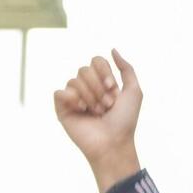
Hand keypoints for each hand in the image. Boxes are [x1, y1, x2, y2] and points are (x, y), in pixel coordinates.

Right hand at [52, 49, 143, 185]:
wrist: (114, 143)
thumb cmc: (125, 121)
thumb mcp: (134, 91)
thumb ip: (126, 68)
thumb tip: (112, 49)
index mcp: (101, 82)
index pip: (96, 61)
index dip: (105, 72)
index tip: (113, 89)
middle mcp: (86, 88)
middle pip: (84, 69)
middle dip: (98, 87)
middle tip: (106, 106)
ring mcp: (74, 99)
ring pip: (73, 80)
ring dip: (89, 96)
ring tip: (96, 112)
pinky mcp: (62, 110)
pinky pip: (59, 92)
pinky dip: (71, 99)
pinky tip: (81, 109)